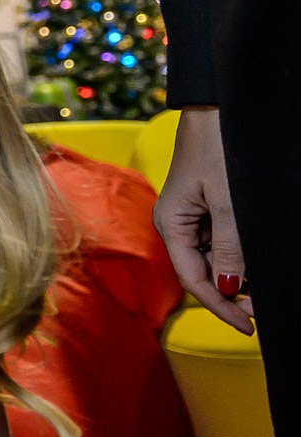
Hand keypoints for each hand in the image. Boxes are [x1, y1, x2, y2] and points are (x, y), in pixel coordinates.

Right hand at [154, 107, 253, 333]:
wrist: (215, 110)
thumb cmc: (217, 149)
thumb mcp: (229, 202)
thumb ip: (230, 246)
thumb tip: (231, 286)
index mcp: (172, 224)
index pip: (194, 279)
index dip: (221, 306)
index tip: (249, 326)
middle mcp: (176, 225)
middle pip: (202, 272)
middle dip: (232, 294)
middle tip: (263, 311)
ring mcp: (189, 216)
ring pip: (212, 258)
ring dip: (236, 276)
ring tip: (264, 290)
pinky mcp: (203, 208)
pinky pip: (218, 241)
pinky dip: (236, 256)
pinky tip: (255, 262)